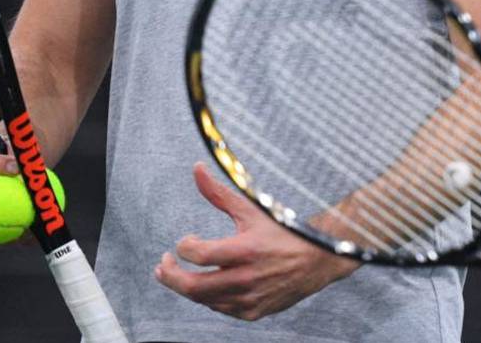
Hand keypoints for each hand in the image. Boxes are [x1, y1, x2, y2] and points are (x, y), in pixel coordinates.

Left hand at [154, 162, 358, 319]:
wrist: (317, 259)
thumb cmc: (282, 231)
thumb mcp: (252, 209)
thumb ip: (219, 194)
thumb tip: (196, 168)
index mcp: (246, 249)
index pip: (199, 255)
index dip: (183, 247)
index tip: (185, 240)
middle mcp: (247, 277)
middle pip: (194, 286)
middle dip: (171, 276)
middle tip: (163, 266)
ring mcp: (250, 298)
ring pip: (204, 299)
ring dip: (186, 287)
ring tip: (179, 274)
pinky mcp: (254, 311)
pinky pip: (221, 308)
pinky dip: (208, 297)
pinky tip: (206, 285)